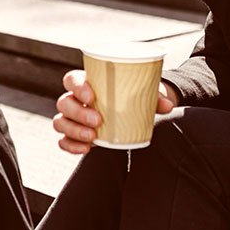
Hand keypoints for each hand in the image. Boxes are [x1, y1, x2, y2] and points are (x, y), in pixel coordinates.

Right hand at [52, 70, 178, 154]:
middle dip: (78, 113)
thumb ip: (155, 96)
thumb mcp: (144, 92)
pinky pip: (64, 141)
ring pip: (60, 122)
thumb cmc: (134, 95)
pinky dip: (71, 146)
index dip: (77, 87)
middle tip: (98, 121)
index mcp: (87, 82)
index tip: (92, 96)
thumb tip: (168, 105)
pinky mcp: (75, 135)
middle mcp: (76, 99)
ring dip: (74, 130)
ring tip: (93, 137)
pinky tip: (86, 149)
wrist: (133, 110)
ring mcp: (73, 118)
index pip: (71, 79)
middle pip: (64, 102)